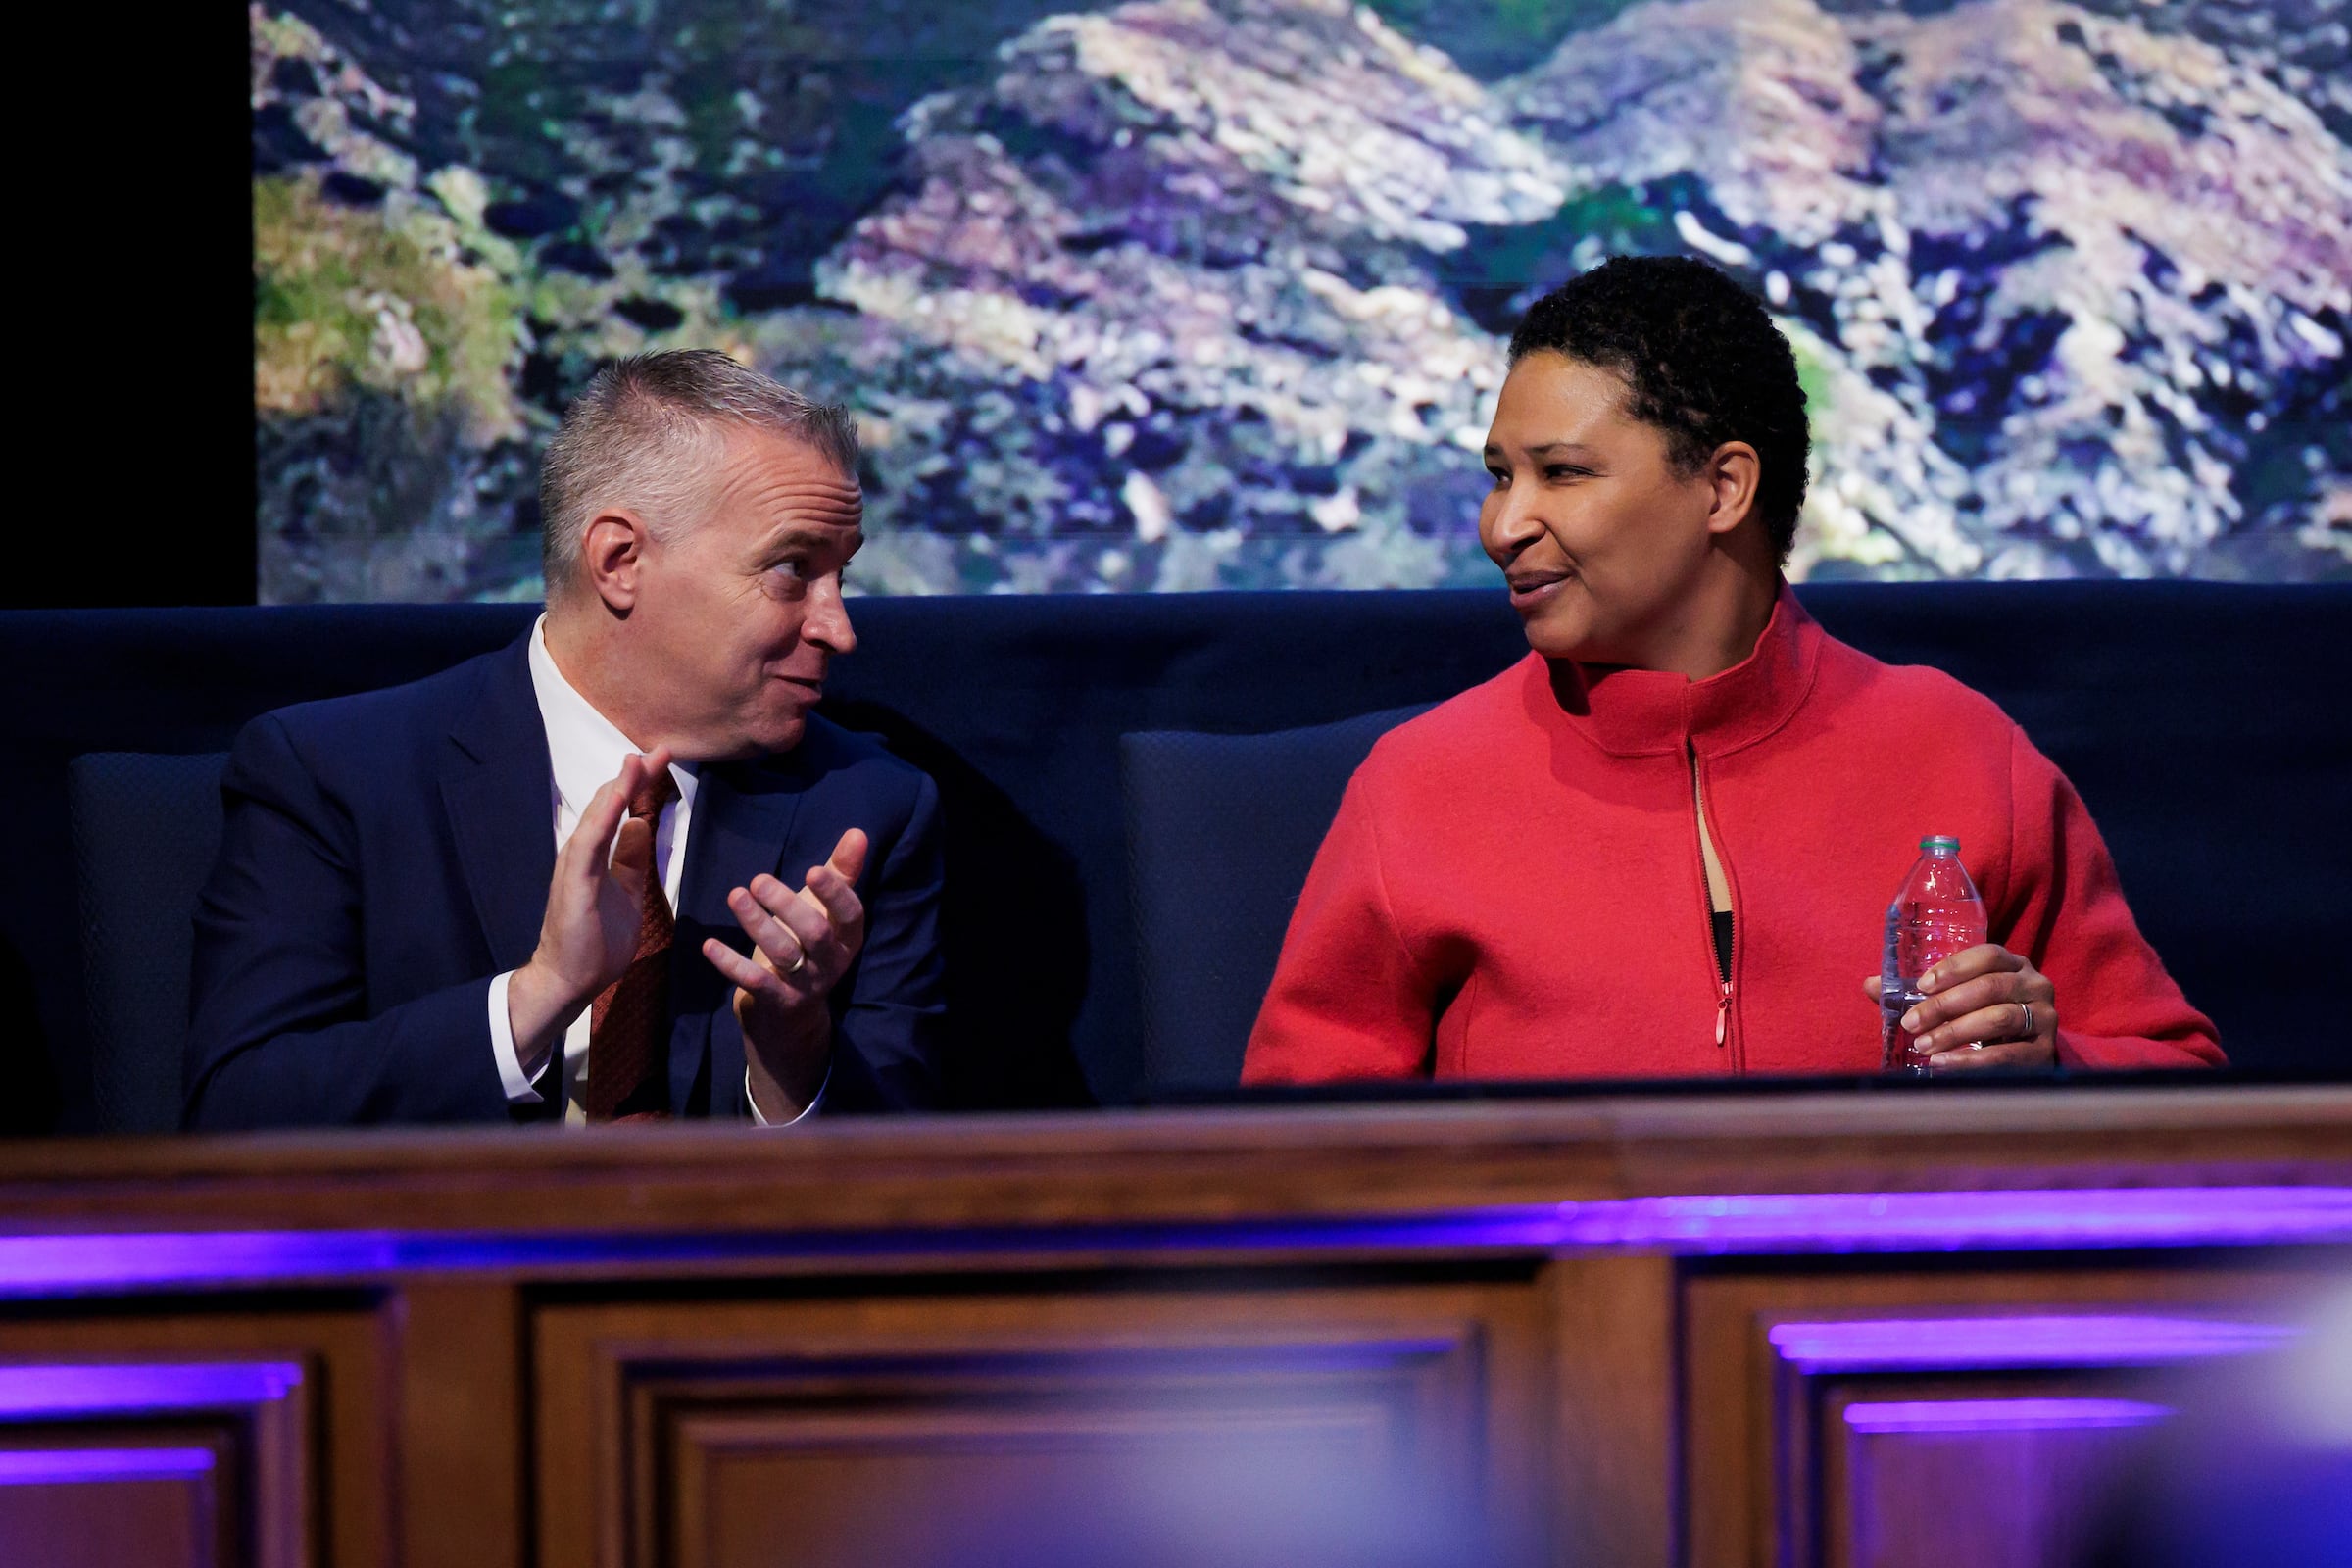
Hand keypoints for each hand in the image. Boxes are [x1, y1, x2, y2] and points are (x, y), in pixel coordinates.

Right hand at [508, 748, 673, 1075]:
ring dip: (619, 788)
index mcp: (595, 854)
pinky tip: (619, 797)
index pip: (620, 810)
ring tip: (638, 761)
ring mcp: (574, 866)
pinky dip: (604, 817)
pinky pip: (590, 843)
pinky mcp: (574, 883)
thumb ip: (632, 859)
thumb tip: (642, 825)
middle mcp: (581, 853)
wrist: (569, 979)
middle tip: (660, 748)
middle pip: (609, 804)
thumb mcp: (626, 890)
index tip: (661, 758)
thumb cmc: (595, 939)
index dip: (640, 783)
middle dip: (634, 776)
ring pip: (597, 817)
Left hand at [704, 828, 869, 1119]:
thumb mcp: (824, 911)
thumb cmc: (808, 948)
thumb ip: (840, 873)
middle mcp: (831, 962)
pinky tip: (709, 944)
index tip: (813, 870)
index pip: (850, 914)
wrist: (792, 1017)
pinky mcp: (776, 1002)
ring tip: (735, 895)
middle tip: (758, 880)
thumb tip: (858, 832)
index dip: (834, 893)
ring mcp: (804, 985)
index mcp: (847, 937)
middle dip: (787, 905)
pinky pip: (755, 982)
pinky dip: (731, 963)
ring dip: (757, 924)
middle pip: (816, 933)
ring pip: (784, 954)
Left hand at [1863, 943, 2057, 1072]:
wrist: (2026, 1053)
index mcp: (2014, 964)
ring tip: (1923, 1046)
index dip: (1954, 968)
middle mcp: (2035, 985)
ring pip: (1999, 1018)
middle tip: (1911, 1023)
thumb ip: (1919, 991)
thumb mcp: (1957, 998)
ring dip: (1955, 1032)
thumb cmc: (1983, 1016)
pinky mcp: (2045, 1051)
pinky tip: (1943, 1064)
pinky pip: (2007, 1054)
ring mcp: (2045, 1017)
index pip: (1988, 955)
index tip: (1921, 985)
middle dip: (1944, 1006)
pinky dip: (1971, 1060)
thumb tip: (1869, 985)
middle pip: (1989, 987)